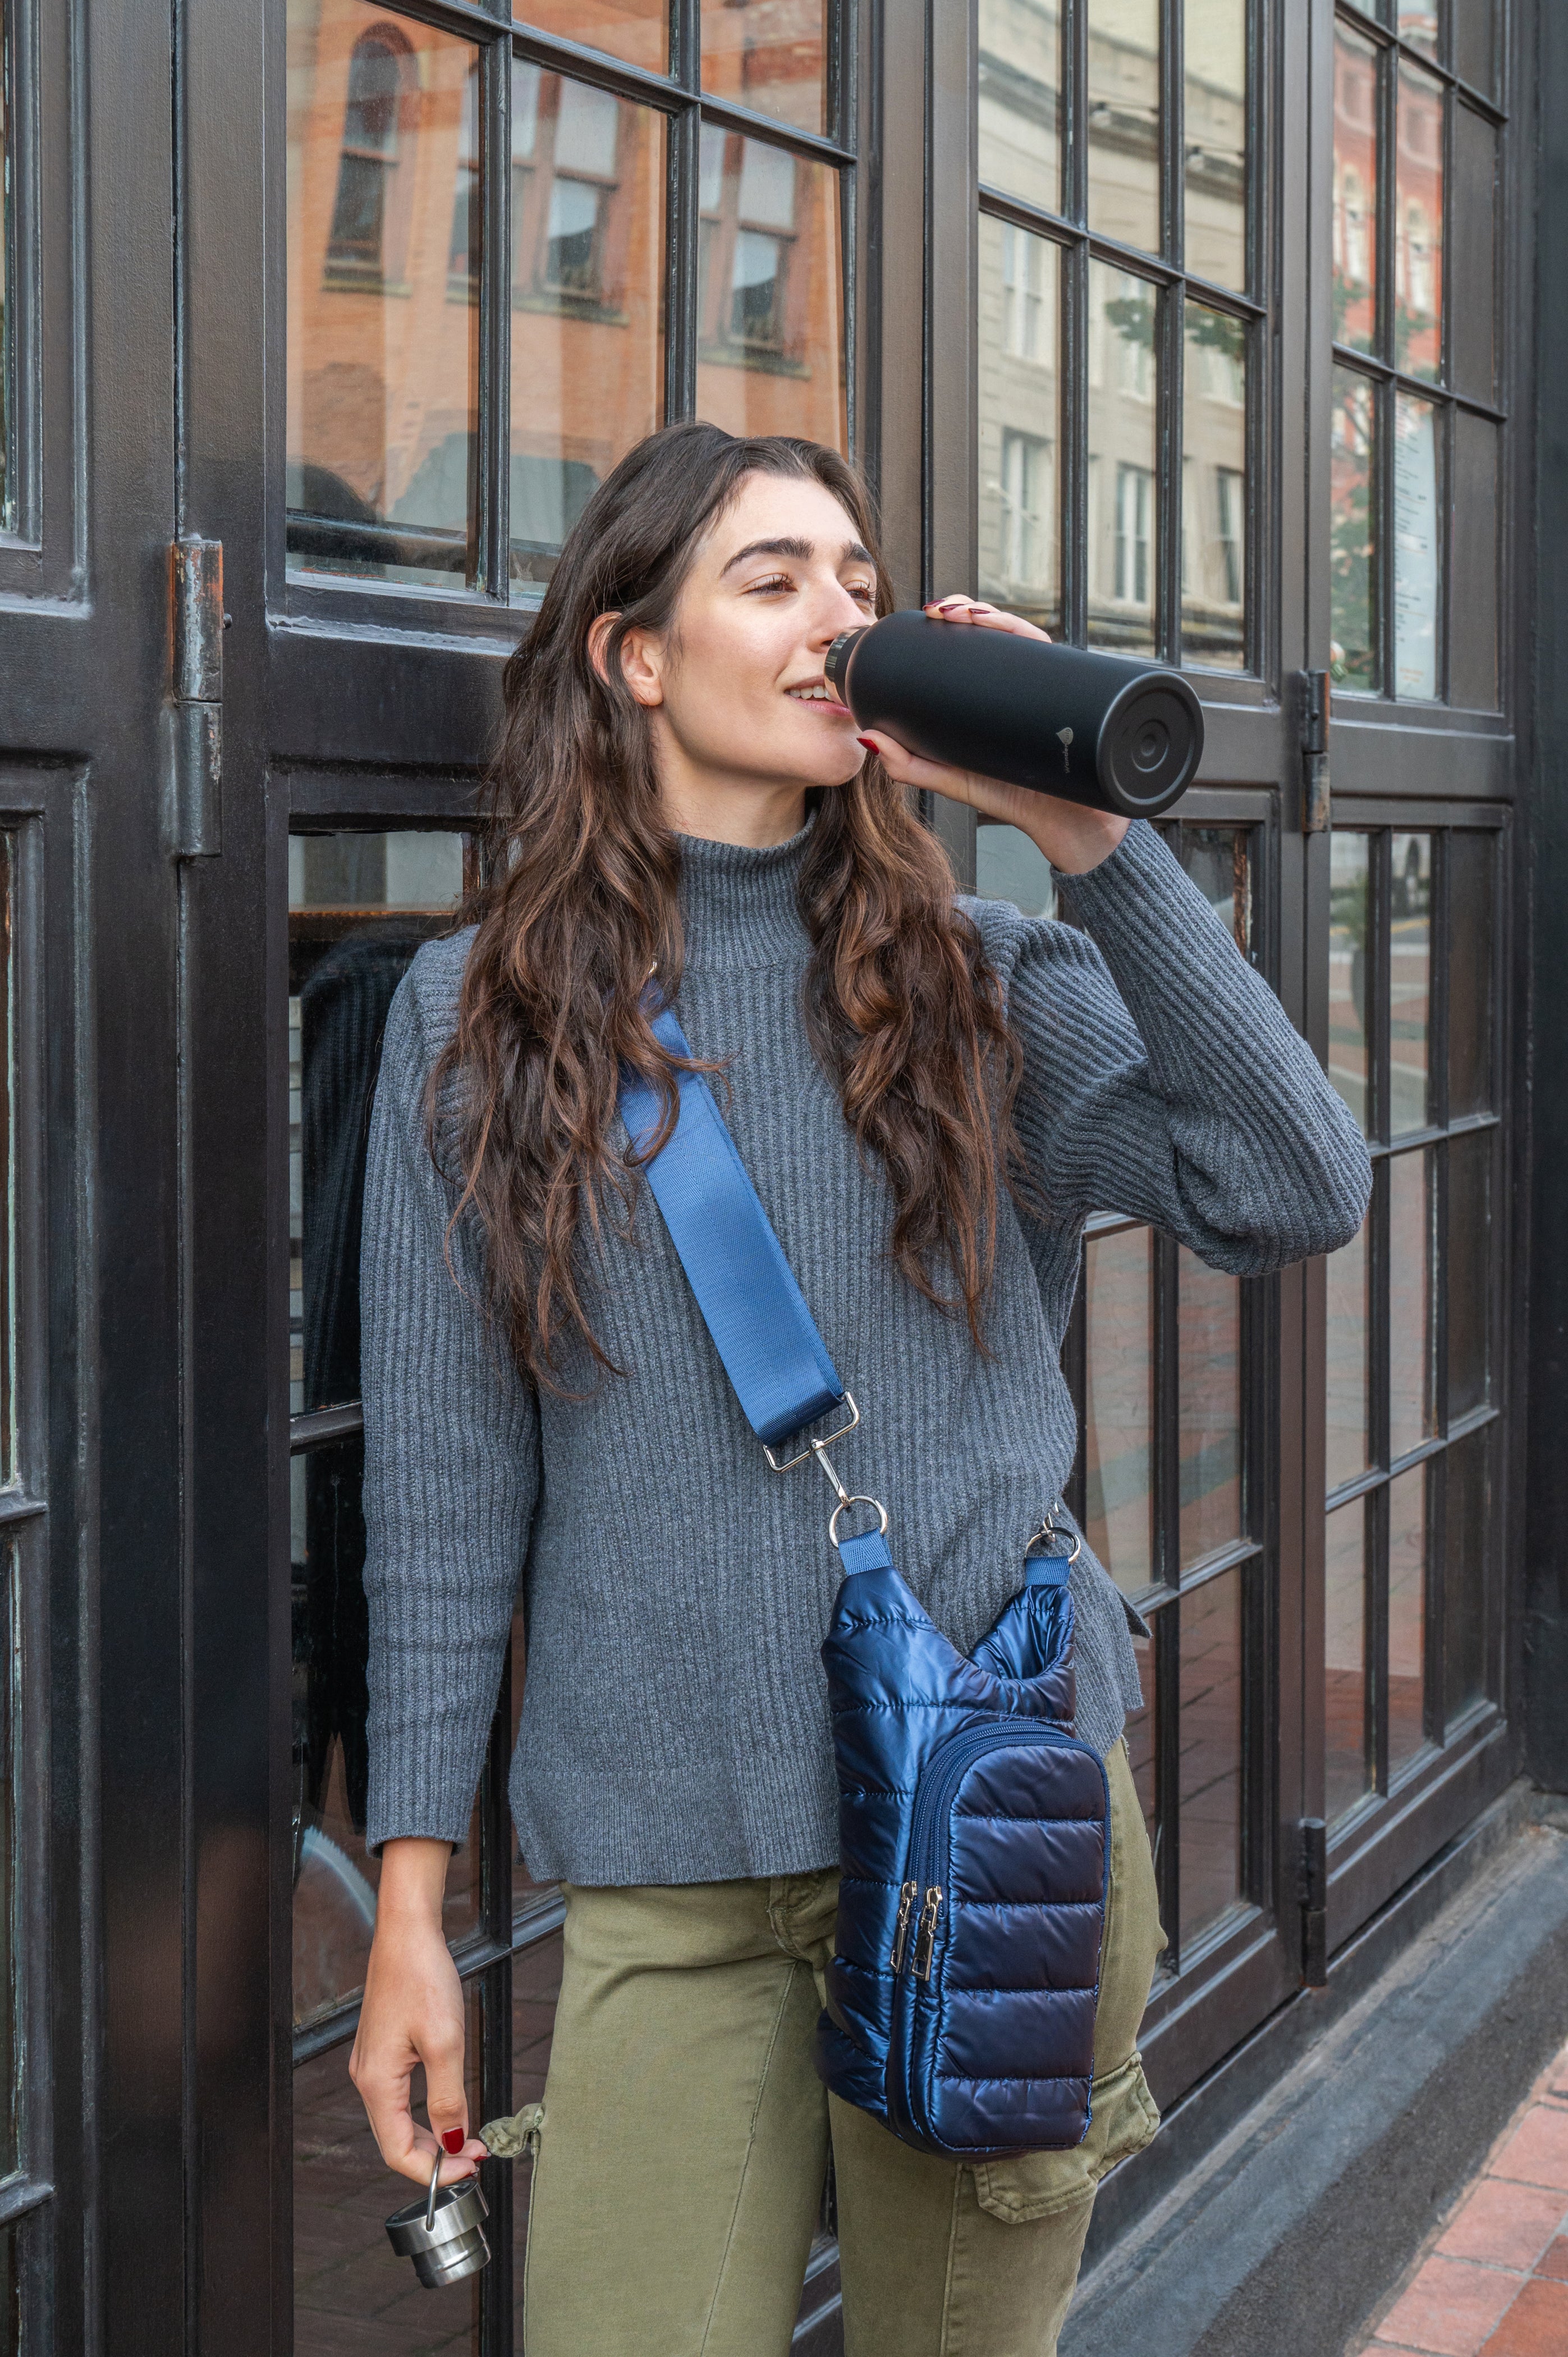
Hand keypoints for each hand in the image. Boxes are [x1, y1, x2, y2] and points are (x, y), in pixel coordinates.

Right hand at [349, 1837, 487, 2188]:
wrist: (407, 1932)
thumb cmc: (422, 1978)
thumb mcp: (445, 2042)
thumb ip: (448, 2099)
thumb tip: (453, 2143)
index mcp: (375, 2082)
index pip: (396, 2151)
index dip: (433, 2171)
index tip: (471, 2170)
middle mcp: (366, 2079)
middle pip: (395, 2141)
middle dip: (436, 2157)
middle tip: (478, 2157)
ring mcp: (372, 2065)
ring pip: (398, 2121)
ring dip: (433, 2137)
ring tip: (470, 2139)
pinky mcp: (383, 2051)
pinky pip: (399, 2098)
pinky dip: (425, 2113)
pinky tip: (450, 2109)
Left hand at [858, 596, 1129, 876]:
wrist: (1068, 826)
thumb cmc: (1016, 800)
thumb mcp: (953, 780)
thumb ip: (910, 765)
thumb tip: (867, 738)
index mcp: (991, 696)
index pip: (973, 647)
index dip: (951, 623)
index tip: (926, 616)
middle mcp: (1021, 685)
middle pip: (997, 631)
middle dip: (968, 608)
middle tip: (939, 610)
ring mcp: (1047, 688)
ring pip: (1023, 636)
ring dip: (994, 615)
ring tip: (964, 614)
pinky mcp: (1067, 696)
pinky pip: (1052, 657)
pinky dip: (1028, 636)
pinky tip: (1008, 631)